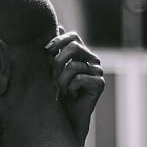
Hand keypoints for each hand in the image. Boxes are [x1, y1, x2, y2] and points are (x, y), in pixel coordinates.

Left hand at [46, 27, 103, 145]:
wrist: (64, 120)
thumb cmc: (54, 95)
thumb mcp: (50, 71)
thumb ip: (54, 51)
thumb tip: (58, 26)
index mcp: (79, 53)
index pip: (73, 36)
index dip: (59, 40)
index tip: (46, 50)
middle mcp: (90, 60)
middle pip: (75, 46)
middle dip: (58, 60)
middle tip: (52, 75)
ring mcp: (97, 71)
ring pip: (75, 64)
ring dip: (62, 79)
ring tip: (60, 90)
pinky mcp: (100, 84)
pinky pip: (81, 78)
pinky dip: (71, 87)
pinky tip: (71, 95)